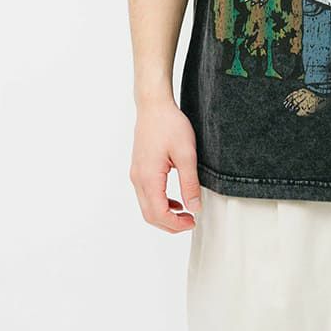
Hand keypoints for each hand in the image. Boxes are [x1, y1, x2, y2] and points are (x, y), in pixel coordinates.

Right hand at [130, 98, 201, 232]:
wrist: (154, 106)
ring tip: (185, 213)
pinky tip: (175, 200)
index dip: (175, 224)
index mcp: (148, 177)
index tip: (192, 222)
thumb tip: (194, 207)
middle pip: (150, 215)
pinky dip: (160, 203)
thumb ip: (190, 183)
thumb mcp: (186, 154)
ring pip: (147, 207)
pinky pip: (147, 195)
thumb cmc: (170, 124)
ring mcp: (136, 174)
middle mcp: (138, 179)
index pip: (158, 213)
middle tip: (190, 222)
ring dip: (165, 215)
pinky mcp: (139, 169)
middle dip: (170, 224)